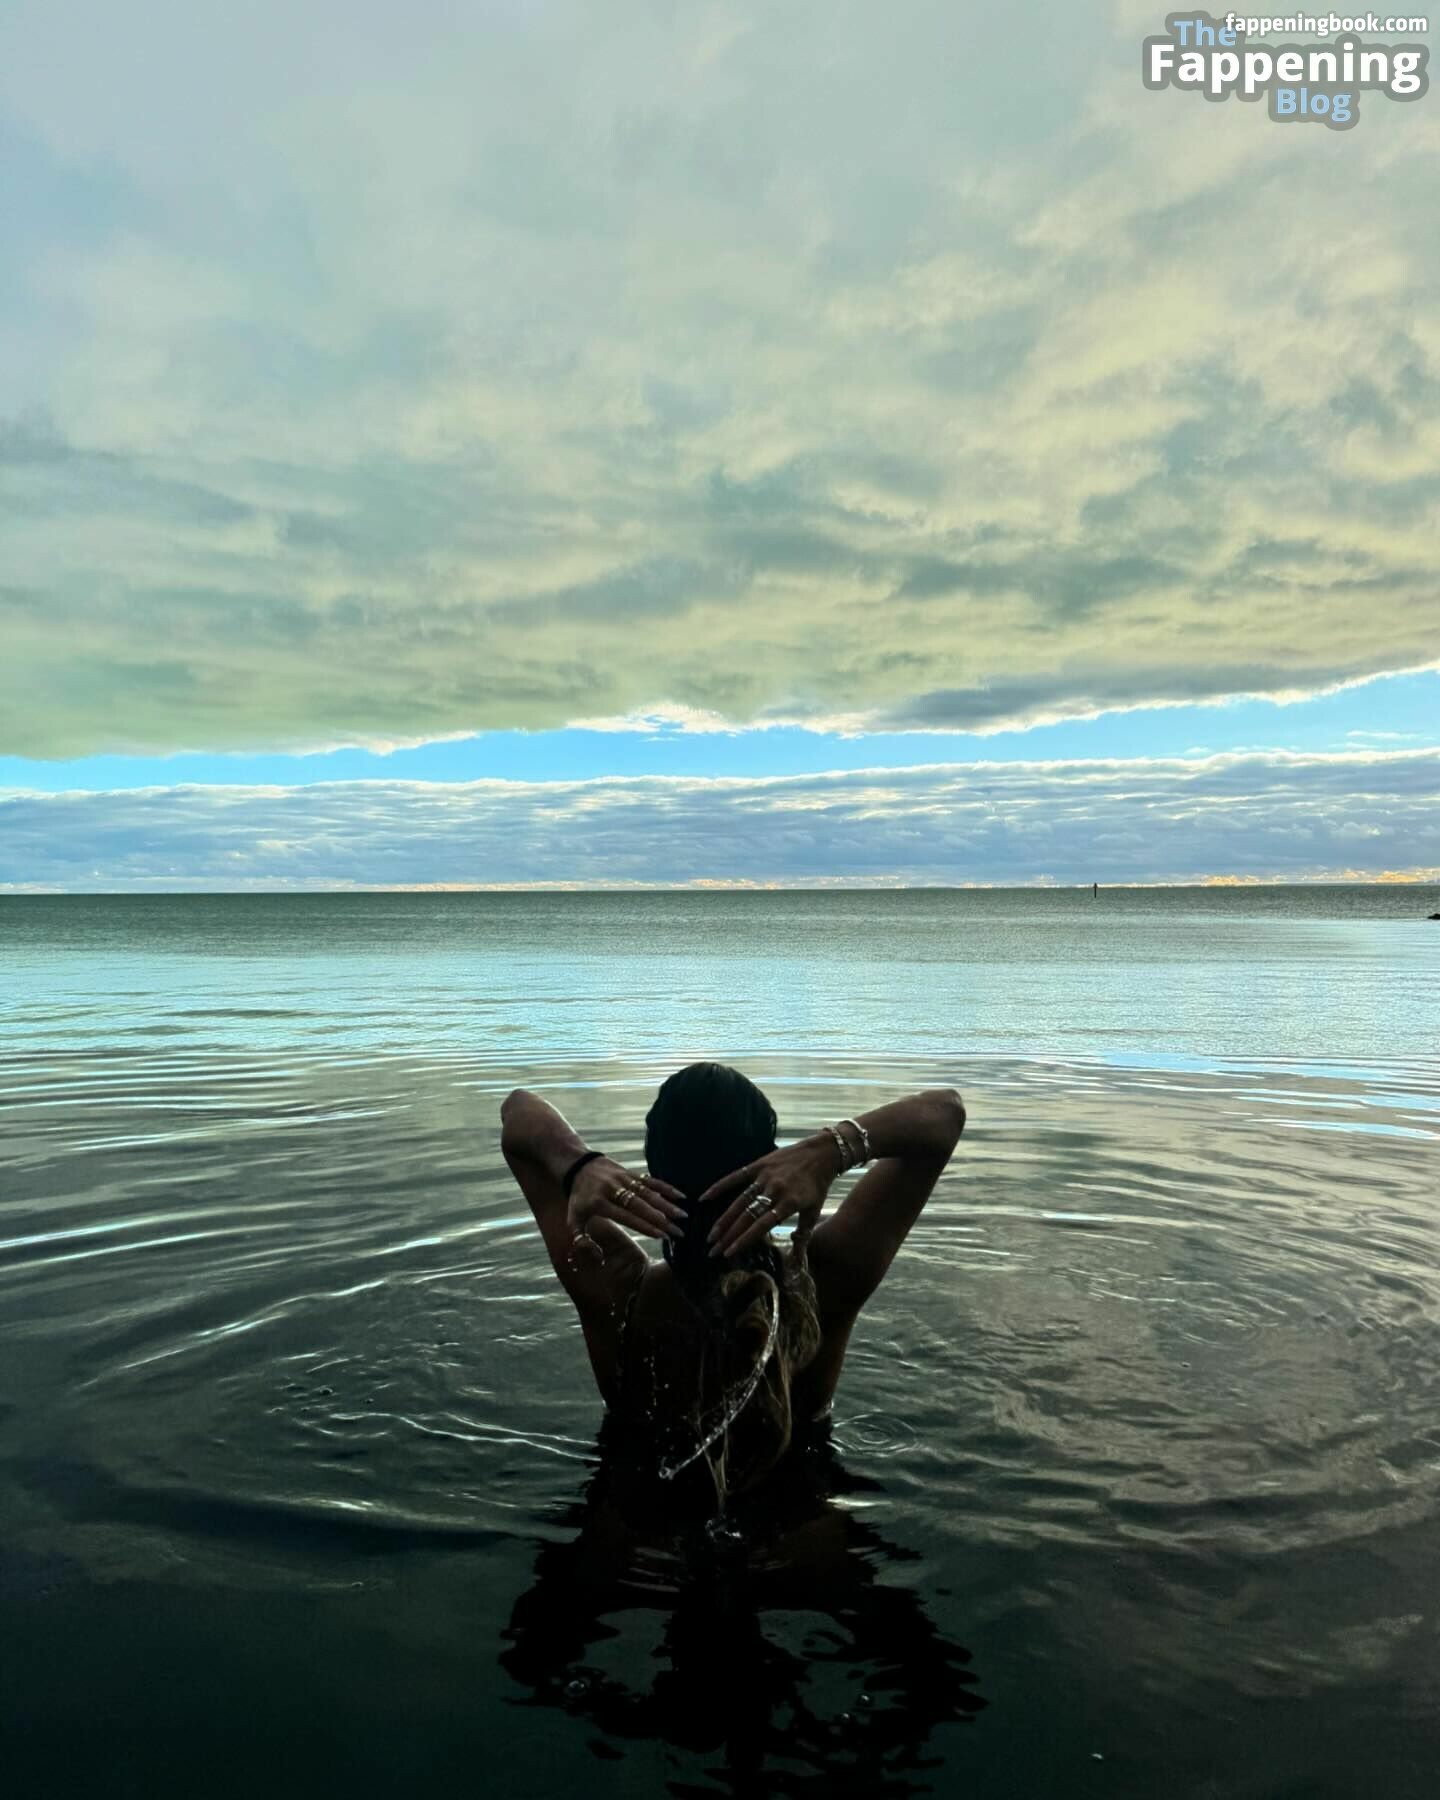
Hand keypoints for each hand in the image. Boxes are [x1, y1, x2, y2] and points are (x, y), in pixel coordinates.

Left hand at [568, 1156, 687, 1248]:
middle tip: (678, 1231)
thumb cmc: (578, 1199)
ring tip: (683, 1216)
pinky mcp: (630, 1172)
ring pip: (648, 1193)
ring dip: (667, 1204)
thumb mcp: (573, 1220)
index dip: (645, 1226)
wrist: (578, 1166)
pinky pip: (650, 1180)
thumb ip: (581, 1240)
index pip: (626, 1217)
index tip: (662, 1236)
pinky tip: (680, 1196)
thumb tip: (598, 1257)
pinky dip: (665, 1187)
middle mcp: (613, 1190)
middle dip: (662, 1219)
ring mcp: (623, 1179)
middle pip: (641, 1206)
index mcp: (599, 1203)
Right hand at [701, 1136, 838, 1260]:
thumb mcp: (814, 1211)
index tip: (729, 1253)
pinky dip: (720, 1186)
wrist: (823, 1152)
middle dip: (728, 1235)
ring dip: (724, 1218)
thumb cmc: (818, 1185)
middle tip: (713, 1250)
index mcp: (788, 1203)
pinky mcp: (759, 1164)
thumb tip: (796, 1260)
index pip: (761, 1226)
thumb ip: (802, 1235)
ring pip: (739, 1201)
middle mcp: (774, 1190)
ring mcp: (765, 1176)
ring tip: (712, 1234)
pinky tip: (705, 1198)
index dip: (743, 1240)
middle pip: (746, 1216)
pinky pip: (736, 1176)